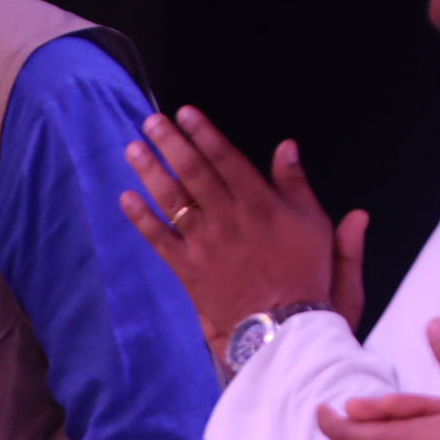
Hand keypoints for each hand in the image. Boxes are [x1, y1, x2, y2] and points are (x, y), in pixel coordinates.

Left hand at [120, 108, 368, 351]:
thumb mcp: (313, 224)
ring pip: (173, 201)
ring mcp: (204, 243)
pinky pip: (159, 239)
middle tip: (151, 122)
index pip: (226, 159)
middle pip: (193, 173)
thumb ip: (297, 184)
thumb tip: (287, 148)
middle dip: (171, 144)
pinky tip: (126, 197)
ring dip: (151, 172)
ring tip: (133, 149)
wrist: (283, 325)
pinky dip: (141, 218)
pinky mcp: (188, 267)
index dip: (204, 134)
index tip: (187, 113)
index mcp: (260, 203)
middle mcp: (228, 217)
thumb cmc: (305, 274)